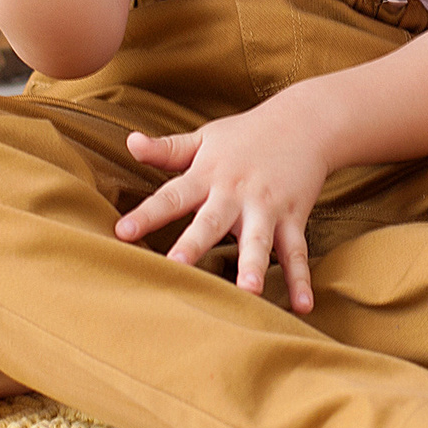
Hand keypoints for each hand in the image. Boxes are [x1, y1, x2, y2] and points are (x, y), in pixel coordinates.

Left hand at [114, 100, 329, 313]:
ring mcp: (267, 207)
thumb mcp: (204, 138)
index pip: (172, 196)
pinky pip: (297, 252)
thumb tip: (129, 142)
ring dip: (253, 266)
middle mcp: (236, 193)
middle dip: (194, 244)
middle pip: (212, 221)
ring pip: (259, 240)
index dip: (147, 214)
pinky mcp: (294, 218)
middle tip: (177, 267)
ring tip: (249, 292)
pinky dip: (301, 279)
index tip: (123, 232)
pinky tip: (302, 306)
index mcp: (208, 175)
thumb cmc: (246, 134)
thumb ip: (166, 149)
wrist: (304, 122)